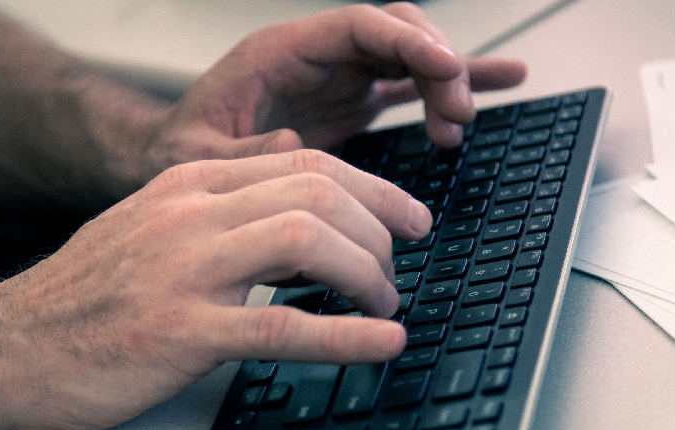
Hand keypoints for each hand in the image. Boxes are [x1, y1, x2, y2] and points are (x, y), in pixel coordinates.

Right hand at [0, 150, 430, 429]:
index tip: (408, 218)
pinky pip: (280, 326)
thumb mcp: (161, 225)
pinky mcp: (179, 331)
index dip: (375, 190)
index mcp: (194, 185)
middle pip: (320, 194)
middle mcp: (193, 213)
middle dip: (380, 229)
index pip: (308, 165)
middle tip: (399, 266)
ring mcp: (186, 270)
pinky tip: (381, 342)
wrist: (11, 342)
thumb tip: (301, 193)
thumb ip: (231, 206)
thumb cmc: (92, 291)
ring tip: (385, 304)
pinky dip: (344, 334)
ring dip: (367, 273)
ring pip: (308, 242)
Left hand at [137, 2, 525, 180]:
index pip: (359, 26)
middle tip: (457, 116)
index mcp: (281, 53)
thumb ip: (243, 151)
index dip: (409, 41)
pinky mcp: (352, 103)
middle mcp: (317, 58)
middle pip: (396, 34)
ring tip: (463, 123)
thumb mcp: (198, 155)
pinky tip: (497, 86)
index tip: (447, 69)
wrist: (177, 157)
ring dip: (447, 82)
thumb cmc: (182, 148)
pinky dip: (448, 88)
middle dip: (438, 65)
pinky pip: (410, 85)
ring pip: (410, 57)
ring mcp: (339, 78)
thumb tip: (294, 143)